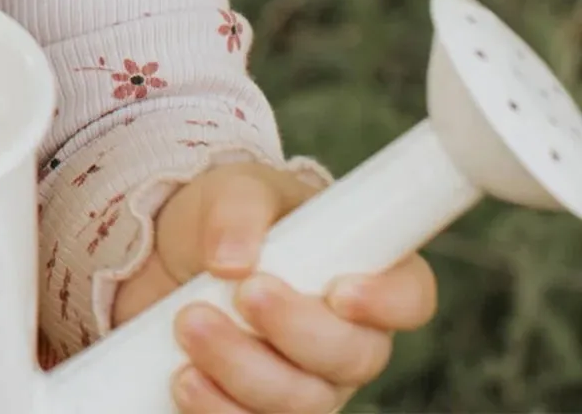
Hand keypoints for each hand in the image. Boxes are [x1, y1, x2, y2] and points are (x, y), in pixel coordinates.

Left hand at [113, 162, 437, 412]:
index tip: (340, 292)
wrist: (171, 257)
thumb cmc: (229, 217)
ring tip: (188, 322)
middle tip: (242, 293)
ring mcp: (309, 383)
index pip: (409, 294)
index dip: (387, 301)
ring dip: (241, 366)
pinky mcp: (261, 409)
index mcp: (363, 271)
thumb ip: (240, 210)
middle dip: (293, 328)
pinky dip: (217, 407)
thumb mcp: (233, 188)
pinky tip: (185, 377)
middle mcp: (349, 337)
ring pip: (301, 402)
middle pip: (352, 356)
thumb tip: (232, 260)